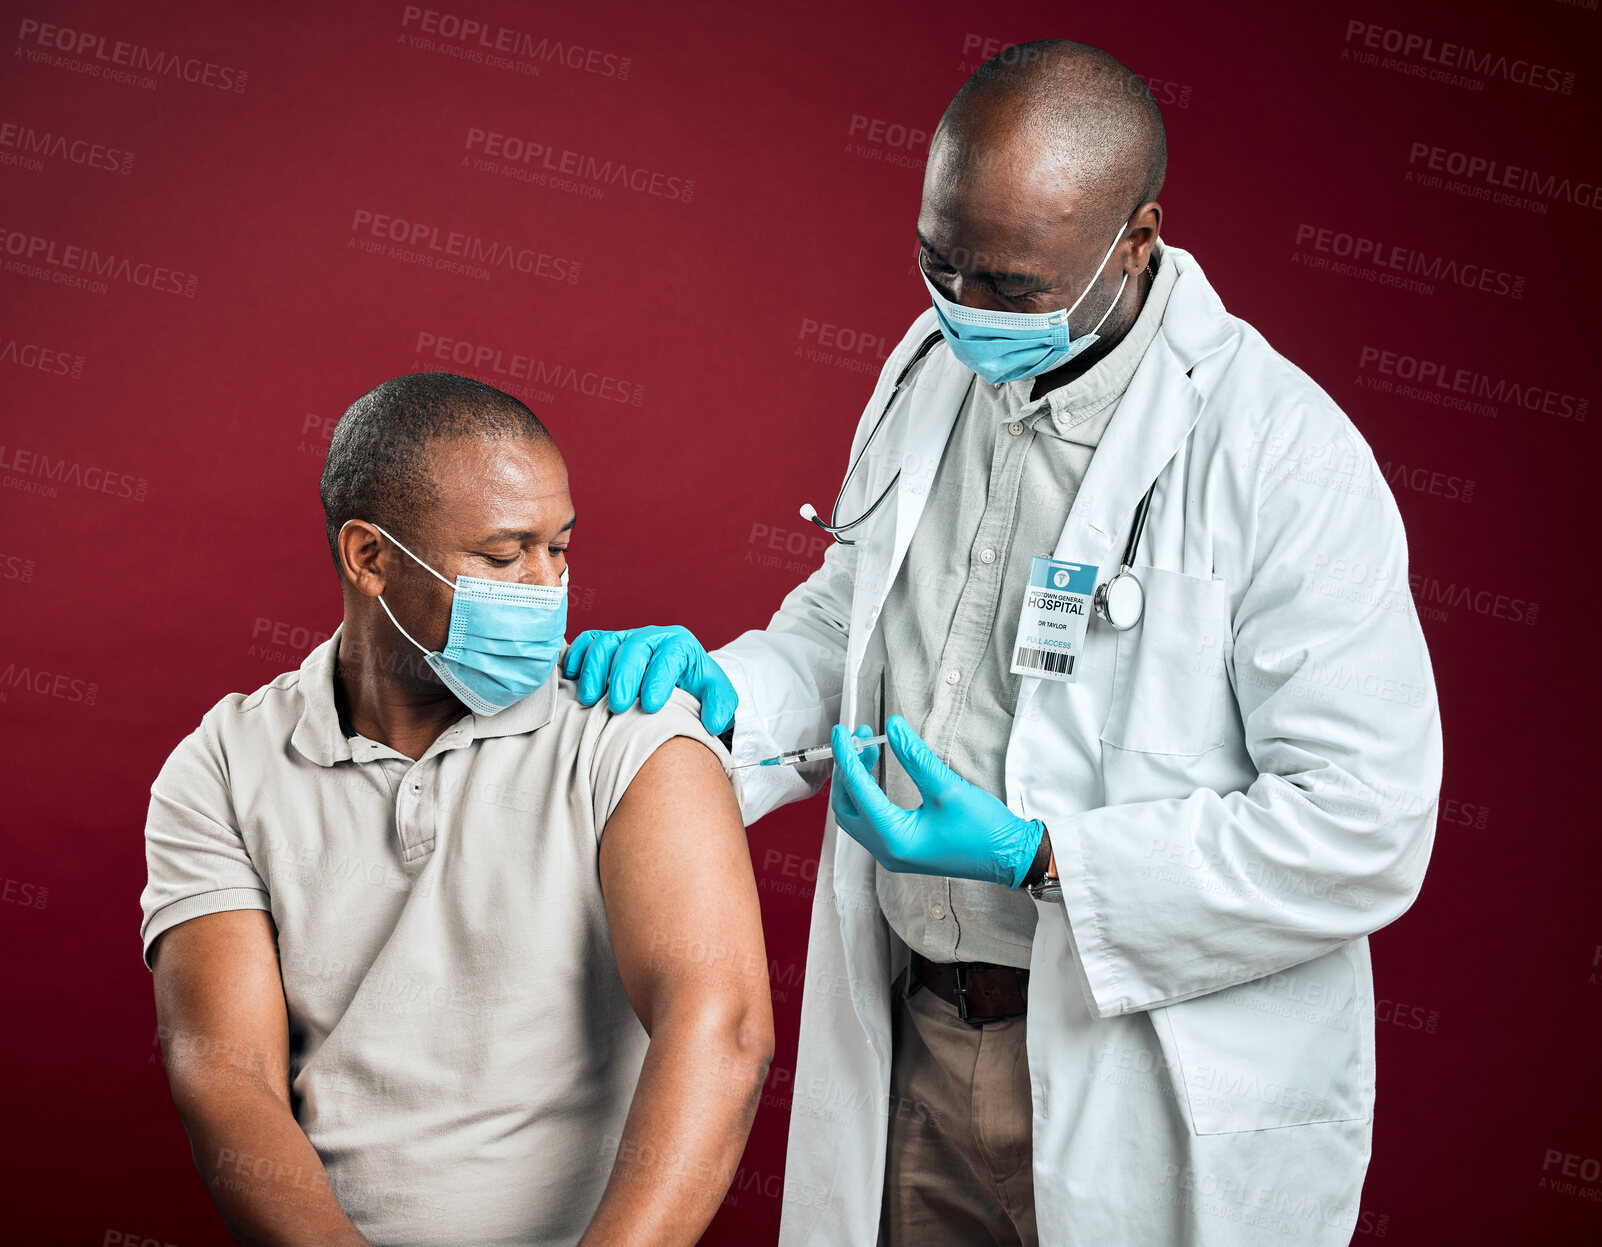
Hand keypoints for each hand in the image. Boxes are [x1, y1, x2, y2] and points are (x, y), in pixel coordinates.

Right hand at [562, 626, 737, 734]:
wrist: (681, 680)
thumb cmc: (697, 688)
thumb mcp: (717, 695)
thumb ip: (721, 706)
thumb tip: (714, 722)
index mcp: (681, 645)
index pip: (669, 655)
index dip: (659, 679)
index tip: (653, 706)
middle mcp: (652, 637)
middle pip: (635, 647)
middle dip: (625, 676)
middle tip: (619, 706)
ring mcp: (627, 638)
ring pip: (607, 643)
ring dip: (595, 670)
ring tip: (590, 699)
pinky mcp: (607, 643)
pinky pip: (588, 641)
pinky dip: (577, 655)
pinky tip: (571, 677)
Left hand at [829, 716, 1043, 888]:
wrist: (1009, 856)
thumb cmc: (984, 829)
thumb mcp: (947, 787)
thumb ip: (915, 756)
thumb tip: (893, 727)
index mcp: (895, 839)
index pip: (858, 791)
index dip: (847, 756)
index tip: (842, 732)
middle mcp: (887, 851)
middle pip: (847, 806)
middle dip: (848, 770)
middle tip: (859, 739)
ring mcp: (894, 852)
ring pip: (857, 814)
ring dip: (857, 781)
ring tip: (870, 750)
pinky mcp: (903, 848)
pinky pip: (872, 820)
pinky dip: (868, 795)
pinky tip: (877, 773)